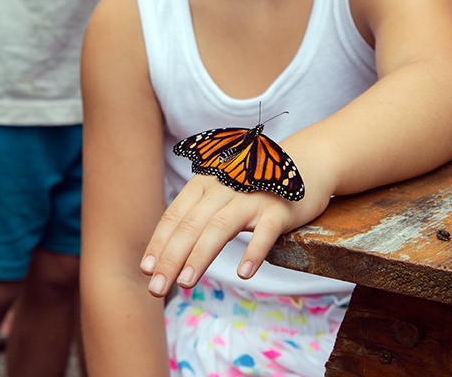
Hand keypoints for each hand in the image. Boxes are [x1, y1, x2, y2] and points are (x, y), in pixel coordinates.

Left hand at [140, 171, 328, 297]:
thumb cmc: (256, 186)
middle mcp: (225, 186)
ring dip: (200, 256)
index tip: (146, 270)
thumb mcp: (223, 193)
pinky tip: (244, 272)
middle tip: (156, 288)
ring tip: (185, 283)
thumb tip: (170, 253)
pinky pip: (265, 231)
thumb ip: (200, 215)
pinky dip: (254, 251)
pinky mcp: (279, 208)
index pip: (176, 214)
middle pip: (192, 224)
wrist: (305, 162)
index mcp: (206, 182)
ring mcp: (252, 197)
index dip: (160, 242)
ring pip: (220, 227)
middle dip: (171, 257)